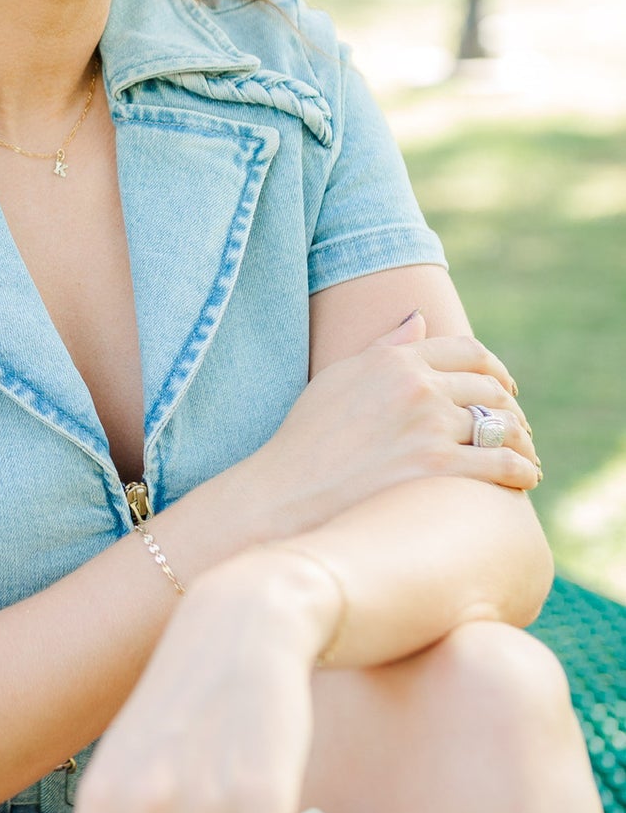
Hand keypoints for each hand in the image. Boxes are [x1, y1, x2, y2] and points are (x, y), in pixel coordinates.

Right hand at [243, 310, 539, 537]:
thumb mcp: (339, 378)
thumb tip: (418, 319)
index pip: (468, 351)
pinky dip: (522, 470)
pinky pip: (502, 464)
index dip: (495, 368)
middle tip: (519, 429)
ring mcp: (429, 427)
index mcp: (395, 360)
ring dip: (523, 441)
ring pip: (503, 425)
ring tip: (527, 457)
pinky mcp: (438, 469)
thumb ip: (385, 347)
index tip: (504, 387)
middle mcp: (417, 387)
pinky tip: (524, 479)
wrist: (287, 493)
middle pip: (491, 388)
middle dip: (512, 408)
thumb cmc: (306, 438)